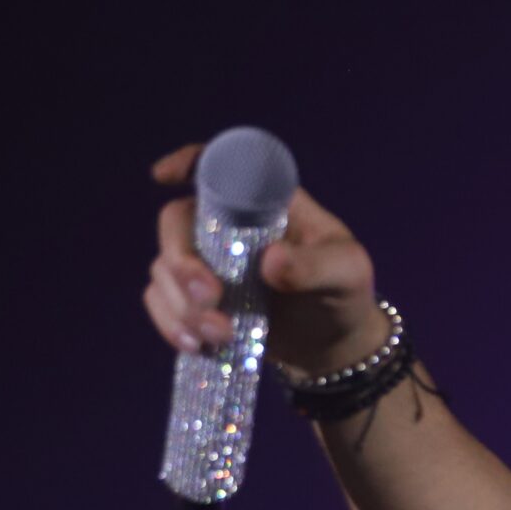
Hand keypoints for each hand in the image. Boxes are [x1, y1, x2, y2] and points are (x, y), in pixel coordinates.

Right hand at [142, 141, 391, 374]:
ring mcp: (207, 262)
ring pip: (164, 268)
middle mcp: (227, 225)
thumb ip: (317, 266)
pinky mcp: (198, 299)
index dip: (186, 163)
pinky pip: (162, 303)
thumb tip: (271, 262)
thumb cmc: (345, 294)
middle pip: (175, 222)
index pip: (217, 166)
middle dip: (181, 262)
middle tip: (209, 297)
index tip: (163, 178)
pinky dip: (170, 323)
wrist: (336, 345)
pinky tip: (195, 345)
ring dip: (182, 304)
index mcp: (264, 202)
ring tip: (220, 335)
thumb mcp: (348, 274)